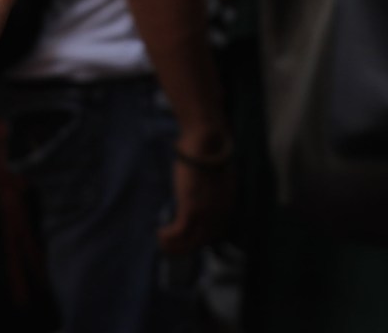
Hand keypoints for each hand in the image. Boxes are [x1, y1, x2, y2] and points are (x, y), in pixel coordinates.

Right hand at [157, 132, 234, 255]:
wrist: (207, 139)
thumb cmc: (208, 152)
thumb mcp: (214, 175)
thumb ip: (212, 189)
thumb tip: (202, 191)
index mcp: (227, 207)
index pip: (213, 234)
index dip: (195, 240)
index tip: (182, 240)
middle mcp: (220, 215)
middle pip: (200, 242)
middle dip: (183, 247)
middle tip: (168, 245)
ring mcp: (206, 213)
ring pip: (190, 242)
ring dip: (173, 245)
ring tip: (162, 241)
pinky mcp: (192, 208)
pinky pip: (179, 232)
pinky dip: (168, 236)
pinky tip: (160, 232)